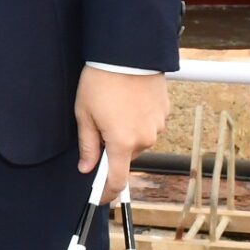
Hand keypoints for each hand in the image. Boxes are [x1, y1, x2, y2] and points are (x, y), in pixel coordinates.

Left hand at [74, 66, 168, 198]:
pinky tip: (129, 100)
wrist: (127, 52)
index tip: (100, 198)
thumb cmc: (101, 80)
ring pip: (138, 139)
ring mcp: (157, 125)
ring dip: (127, 130)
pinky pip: (149, 124)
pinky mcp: (164, 112)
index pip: (116, 179)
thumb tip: (86, 167)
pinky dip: (138, 118)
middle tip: (100, 121)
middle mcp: (144, 139)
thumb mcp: (84, 113)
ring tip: (115, 104)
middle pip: (126, 155)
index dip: (107, 192)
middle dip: (113, 146)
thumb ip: (87, 144)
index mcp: (122, 142)